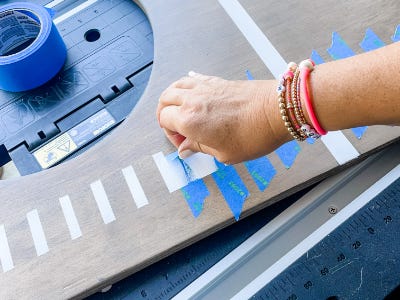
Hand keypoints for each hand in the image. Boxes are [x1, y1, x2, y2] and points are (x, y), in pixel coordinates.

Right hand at [157, 72, 290, 163]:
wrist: (277, 111)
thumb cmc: (254, 134)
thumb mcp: (224, 153)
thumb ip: (199, 148)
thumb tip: (185, 148)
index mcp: (189, 120)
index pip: (164, 120)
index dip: (170, 133)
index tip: (184, 142)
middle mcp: (192, 100)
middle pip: (165, 100)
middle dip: (166, 114)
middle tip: (178, 127)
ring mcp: (204, 88)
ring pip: (176, 86)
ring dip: (173, 98)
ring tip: (181, 111)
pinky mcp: (217, 81)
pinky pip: (193, 79)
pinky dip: (187, 86)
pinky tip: (194, 95)